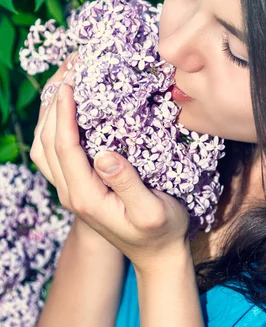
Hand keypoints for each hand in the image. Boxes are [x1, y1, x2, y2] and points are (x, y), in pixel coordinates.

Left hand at [30, 59, 190, 273]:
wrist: (156, 255)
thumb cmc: (161, 232)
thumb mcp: (151, 211)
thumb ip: (127, 184)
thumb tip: (105, 153)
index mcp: (85, 196)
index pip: (64, 148)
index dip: (64, 114)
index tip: (70, 83)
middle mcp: (70, 192)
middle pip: (46, 143)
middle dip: (51, 104)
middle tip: (68, 71)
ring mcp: (71, 190)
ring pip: (43, 148)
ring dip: (48, 114)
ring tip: (64, 81)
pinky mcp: (78, 186)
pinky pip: (54, 153)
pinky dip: (54, 126)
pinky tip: (69, 109)